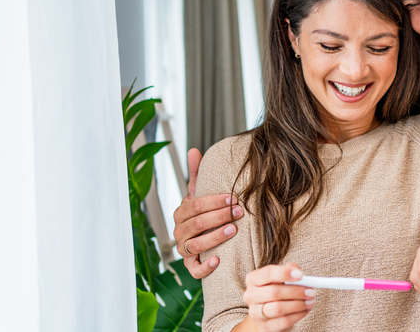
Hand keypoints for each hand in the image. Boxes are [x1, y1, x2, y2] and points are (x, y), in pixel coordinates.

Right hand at [173, 148, 244, 278]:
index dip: (214, 202)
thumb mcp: (199, 194)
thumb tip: (194, 150)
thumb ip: (197, 174)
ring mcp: (184, 250)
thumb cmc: (203, 213)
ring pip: (195, 244)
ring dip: (215, 237)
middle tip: (240, 212)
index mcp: (181, 213)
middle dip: (219, 216)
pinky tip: (218, 259)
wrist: (203, 238)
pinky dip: (205, 266)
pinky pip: (194, 269)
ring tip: (233, 230)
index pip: (195, 205)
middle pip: (196, 224)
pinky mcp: (191, 266)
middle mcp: (179, 232)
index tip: (233, 198)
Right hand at [244, 263, 314, 331]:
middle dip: (296, 291)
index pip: (267, 274)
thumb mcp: (281, 278)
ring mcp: (255, 313)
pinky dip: (298, 315)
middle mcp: (250, 295)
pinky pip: (284, 321)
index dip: (284, 273)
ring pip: (278, 308)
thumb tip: (298, 271)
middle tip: (311, 291)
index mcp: (253, 279)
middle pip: (274, 292)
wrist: (270, 314)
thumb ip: (289, 270)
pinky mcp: (265, 326)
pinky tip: (305, 310)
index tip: (300, 275)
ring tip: (310, 301)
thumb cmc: (277, 291)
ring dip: (299, 304)